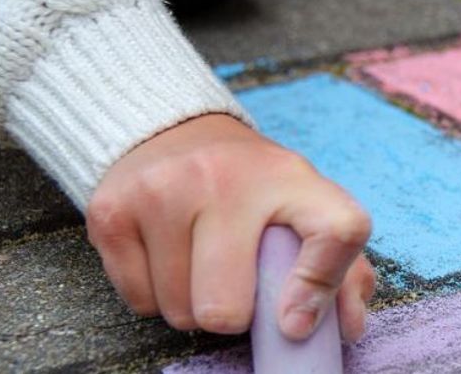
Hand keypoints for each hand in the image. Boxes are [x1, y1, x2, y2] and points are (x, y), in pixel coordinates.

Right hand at [87, 114, 374, 341]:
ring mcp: (162, 190)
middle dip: (233, 314)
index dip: (322, 286)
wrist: (176, 132)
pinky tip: (168, 255)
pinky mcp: (112, 211)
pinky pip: (140, 301)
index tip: (296, 322)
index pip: (338, 231)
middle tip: (237, 283)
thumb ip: (341, 268)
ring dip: (192, 304)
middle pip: (226, 307)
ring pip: (179, 311)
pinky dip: (155, 294)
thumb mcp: (307, 209)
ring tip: (201, 263)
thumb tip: (348, 328)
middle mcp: (225, 177)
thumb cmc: (254, 187)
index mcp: (291, 177)